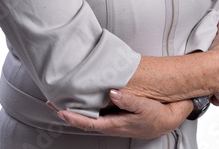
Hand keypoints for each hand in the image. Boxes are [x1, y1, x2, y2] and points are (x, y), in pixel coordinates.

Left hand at [48, 89, 193, 138]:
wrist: (168, 119)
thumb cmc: (157, 115)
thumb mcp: (146, 108)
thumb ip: (130, 101)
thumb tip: (113, 92)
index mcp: (116, 125)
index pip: (89, 123)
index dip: (74, 117)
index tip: (60, 111)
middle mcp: (111, 124)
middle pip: (84, 121)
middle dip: (67, 113)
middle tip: (51, 102)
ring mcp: (112, 120)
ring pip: (88, 117)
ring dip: (74, 109)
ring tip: (61, 99)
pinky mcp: (115, 115)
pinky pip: (96, 112)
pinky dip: (85, 107)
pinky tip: (81, 99)